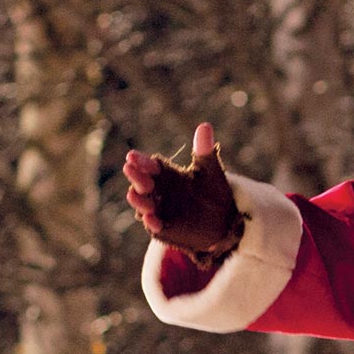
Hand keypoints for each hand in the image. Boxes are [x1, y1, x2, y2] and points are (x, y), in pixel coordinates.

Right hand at [123, 122, 241, 257]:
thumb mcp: (210, 170)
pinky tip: (151, 218)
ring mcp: (159, 209)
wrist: (224, 221)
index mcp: (166, 174)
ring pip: (143, 204)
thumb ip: (204, 150)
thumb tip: (205, 126)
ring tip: (135, 194)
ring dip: (139, 200)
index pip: (150, 165)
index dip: (141, 161)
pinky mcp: (164, 227)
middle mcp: (158, 191)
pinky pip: (155, 225)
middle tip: (130, 169)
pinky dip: (152, 222)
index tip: (133, 156)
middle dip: (136, 177)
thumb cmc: (214, 192)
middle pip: (142, 183)